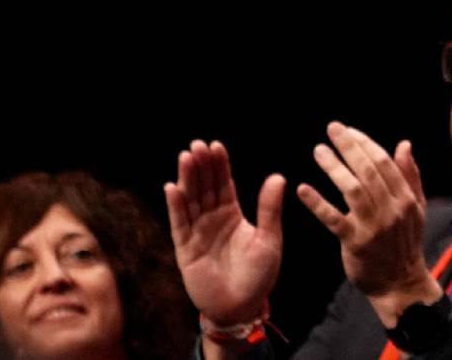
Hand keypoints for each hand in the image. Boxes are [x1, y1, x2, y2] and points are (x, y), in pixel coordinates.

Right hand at [164, 140, 284, 326]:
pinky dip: (176, 207)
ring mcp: (197, 234)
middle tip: (197, 144)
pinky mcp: (186, 250)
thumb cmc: (259, 275)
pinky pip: (180, 225)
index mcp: (232, 215)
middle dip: (201, 166)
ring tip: (186, 157)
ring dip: (187, 179)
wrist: (242, 307)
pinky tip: (172, 187)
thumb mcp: (269, 239)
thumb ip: (269, 209)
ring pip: (190, 201)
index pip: (224, 185)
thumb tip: (278, 176)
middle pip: (204, 188)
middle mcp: (212, 221)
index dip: (219, 166)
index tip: (216, 145)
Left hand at [297, 122, 442, 325]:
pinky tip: (303, 189)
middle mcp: (392, 209)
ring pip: (352, 190)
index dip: (365, 143)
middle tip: (331, 129)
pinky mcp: (355, 243)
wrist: (400, 283)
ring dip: (333, 167)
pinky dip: (317, 203)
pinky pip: (333, 219)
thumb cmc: (405, 243)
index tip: (348, 130)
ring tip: (318, 151)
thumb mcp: (416, 208)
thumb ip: (410, 175)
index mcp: (406, 198)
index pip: (384, 162)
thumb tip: (404, 144)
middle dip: (349, 146)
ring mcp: (373, 226)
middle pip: (368, 171)